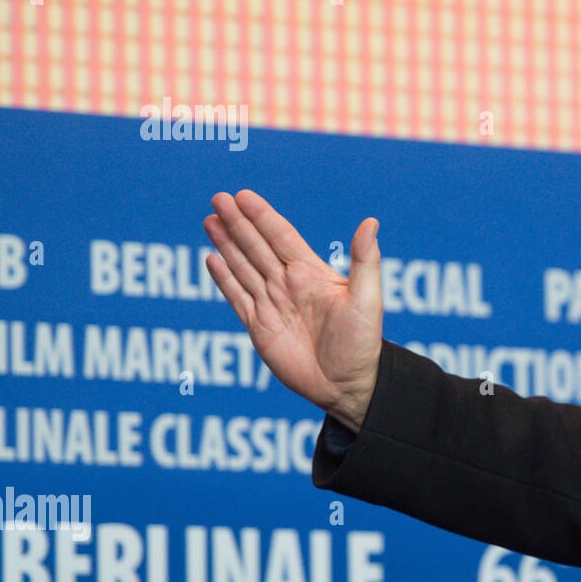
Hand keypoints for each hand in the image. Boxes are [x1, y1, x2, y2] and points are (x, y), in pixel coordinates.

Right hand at [202, 189, 382, 433]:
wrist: (348, 385)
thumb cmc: (363, 343)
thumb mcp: (367, 299)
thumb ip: (365, 261)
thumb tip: (370, 222)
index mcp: (312, 274)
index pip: (282, 236)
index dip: (262, 216)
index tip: (243, 195)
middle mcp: (289, 285)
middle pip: (257, 246)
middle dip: (238, 223)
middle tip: (217, 198)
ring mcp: (272, 305)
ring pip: (243, 267)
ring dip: (226, 244)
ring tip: (210, 220)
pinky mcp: (259, 328)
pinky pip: (238, 298)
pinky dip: (224, 279)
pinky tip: (212, 259)